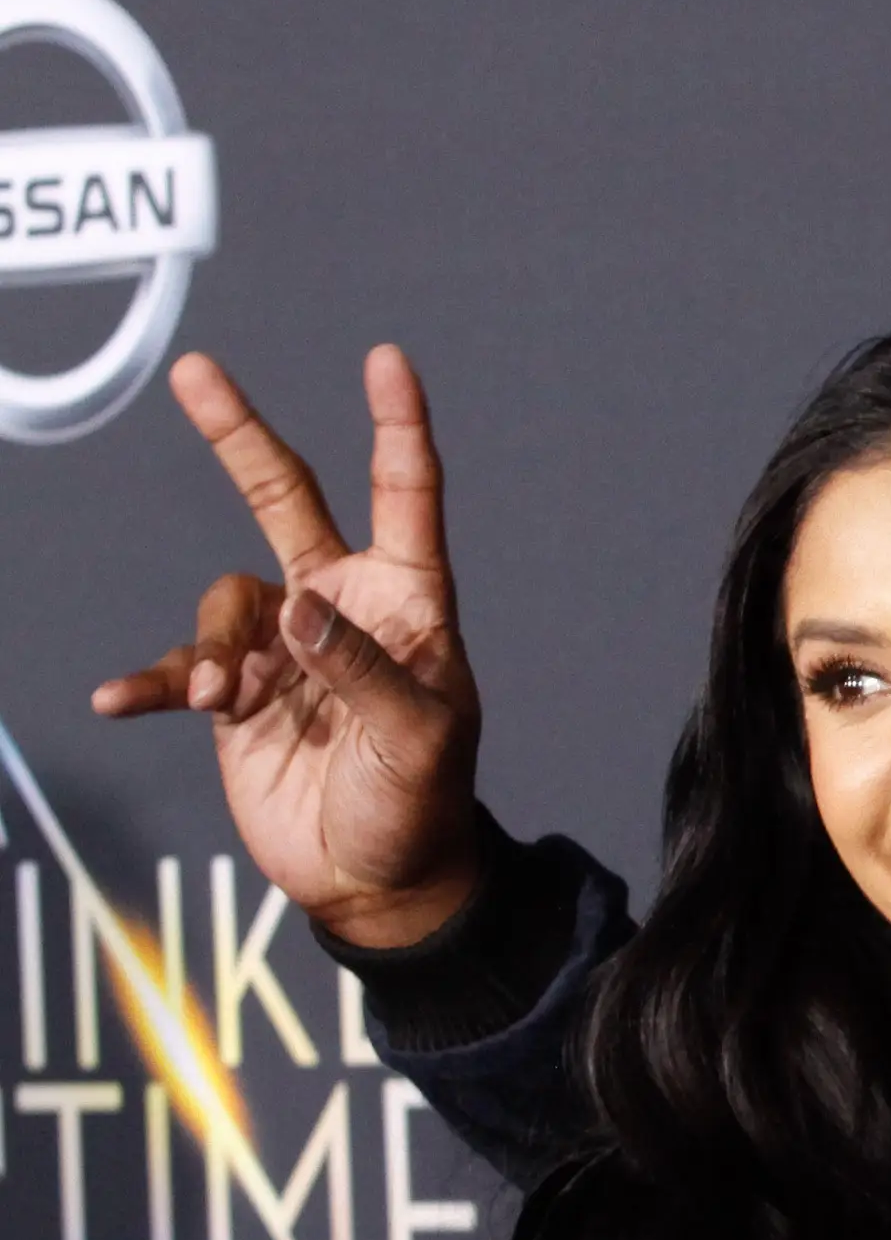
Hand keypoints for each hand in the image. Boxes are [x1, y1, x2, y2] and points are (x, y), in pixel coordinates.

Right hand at [89, 348, 483, 947]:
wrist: (377, 879)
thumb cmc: (422, 803)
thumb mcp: (417, 739)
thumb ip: (360, 669)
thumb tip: (294, 607)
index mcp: (406, 602)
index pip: (405, 497)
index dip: (397, 427)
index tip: (385, 359)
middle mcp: (340, 607)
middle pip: (284, 500)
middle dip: (240, 436)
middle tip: (196, 371)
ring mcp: (281, 647)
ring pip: (223, 598)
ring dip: (208, 641)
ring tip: (214, 696)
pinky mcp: (234, 696)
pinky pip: (176, 669)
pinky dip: (149, 681)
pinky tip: (119, 701)